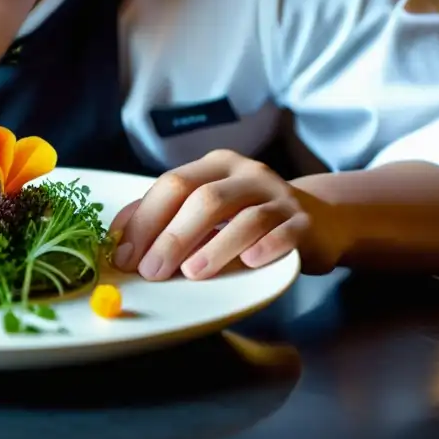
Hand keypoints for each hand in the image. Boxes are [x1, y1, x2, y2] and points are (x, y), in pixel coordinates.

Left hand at [109, 149, 345, 280]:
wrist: (319, 219)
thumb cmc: (248, 217)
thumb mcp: (206, 208)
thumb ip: (166, 216)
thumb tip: (119, 238)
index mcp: (215, 166)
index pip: (172, 184)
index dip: (145, 220)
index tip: (124, 255)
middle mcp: (247, 174)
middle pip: (203, 199)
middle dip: (172, 236)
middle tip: (151, 271)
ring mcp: (279, 196)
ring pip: (244, 216)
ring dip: (215, 246)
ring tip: (192, 273)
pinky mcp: (304, 223)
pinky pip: (284, 232)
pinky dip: (265, 247)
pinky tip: (249, 262)